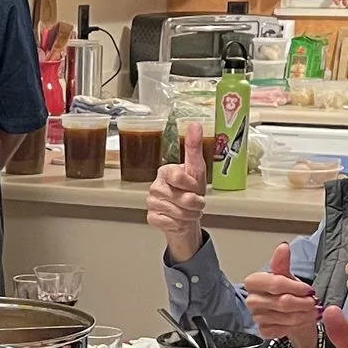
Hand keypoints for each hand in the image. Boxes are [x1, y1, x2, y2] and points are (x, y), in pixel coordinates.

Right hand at [145, 128, 208, 261]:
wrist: (187, 216)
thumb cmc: (191, 191)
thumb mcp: (197, 169)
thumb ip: (194, 147)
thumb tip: (195, 124)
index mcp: (165, 171)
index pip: (177, 177)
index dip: (191, 186)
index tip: (195, 187)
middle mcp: (155, 185)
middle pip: (180, 198)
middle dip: (194, 204)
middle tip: (196, 202)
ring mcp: (151, 202)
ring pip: (176, 212)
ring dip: (189, 215)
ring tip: (189, 211)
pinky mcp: (151, 217)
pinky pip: (168, 222)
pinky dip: (178, 223)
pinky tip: (177, 219)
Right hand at [241, 242, 321, 347]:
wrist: (291, 315)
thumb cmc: (287, 293)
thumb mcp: (287, 276)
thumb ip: (282, 262)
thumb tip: (283, 246)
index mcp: (254, 282)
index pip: (275, 284)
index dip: (295, 287)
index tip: (309, 290)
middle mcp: (252, 300)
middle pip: (282, 302)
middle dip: (303, 303)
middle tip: (314, 302)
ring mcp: (256, 317)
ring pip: (285, 317)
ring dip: (304, 315)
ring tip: (313, 311)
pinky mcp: (263, 331)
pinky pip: (282, 330)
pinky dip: (296, 326)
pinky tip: (301, 321)